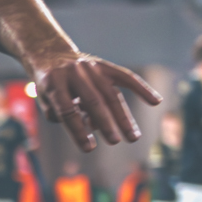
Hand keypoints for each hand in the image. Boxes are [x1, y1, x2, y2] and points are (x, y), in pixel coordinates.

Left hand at [32, 54, 162, 151]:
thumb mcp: (46, 100)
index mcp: (54, 82)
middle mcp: (74, 72)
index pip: (67, 110)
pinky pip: (125, 77)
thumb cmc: (49, 84)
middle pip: (93, 100)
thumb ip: (64, 115)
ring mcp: (90, 67)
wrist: (49, 53)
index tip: (89, 148)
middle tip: (115, 141)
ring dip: (123, 116)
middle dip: (105, 122)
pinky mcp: (103, 65)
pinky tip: (156, 101)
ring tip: (133, 137)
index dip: (78, 130)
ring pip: (110, 93)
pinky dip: (141, 88)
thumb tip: (91, 126)